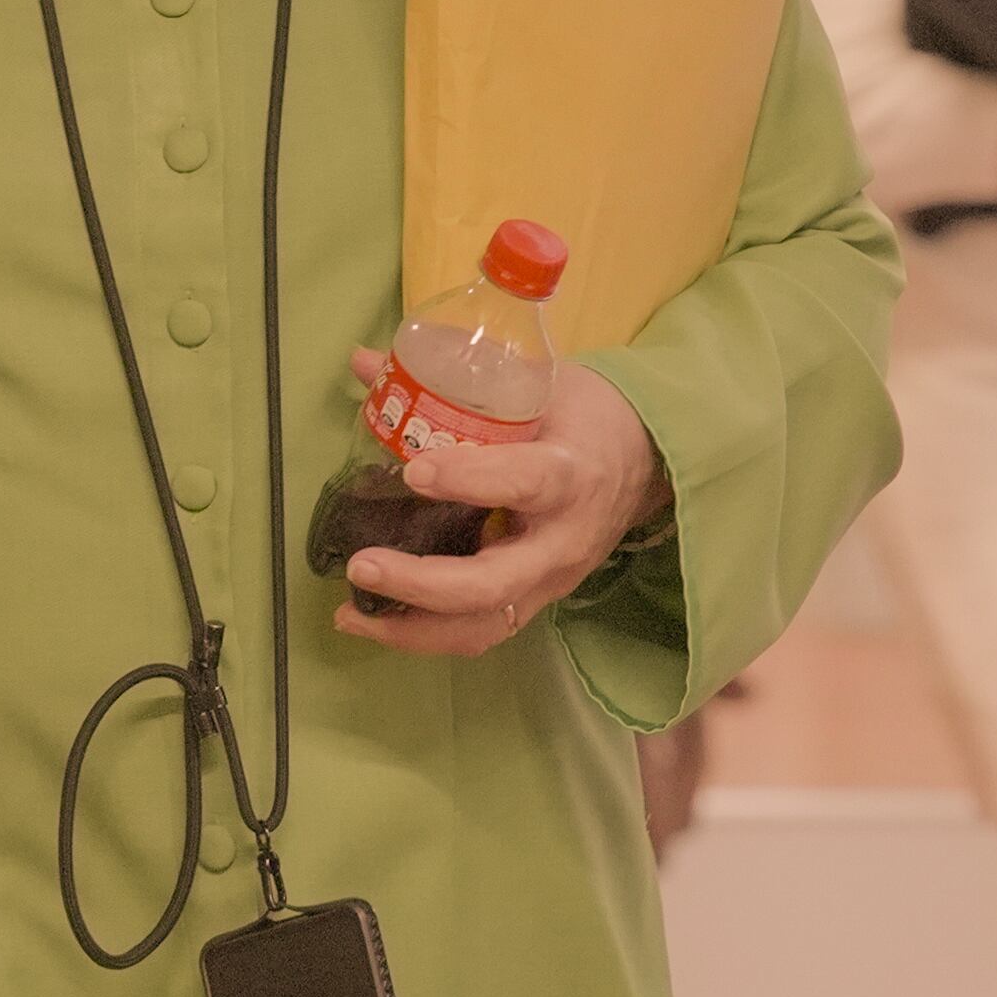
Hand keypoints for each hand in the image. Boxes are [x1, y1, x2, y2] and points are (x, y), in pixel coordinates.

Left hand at [335, 354, 666, 657]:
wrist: (646, 463)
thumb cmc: (585, 417)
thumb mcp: (534, 385)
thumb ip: (452, 380)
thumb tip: (364, 362)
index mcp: (570, 476)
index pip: (523, 483)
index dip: (468, 479)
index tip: (413, 471)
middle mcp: (561, 542)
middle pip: (491, 584)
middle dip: (420, 583)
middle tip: (362, 564)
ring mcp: (550, 582)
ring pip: (481, 626)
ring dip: (411, 629)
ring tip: (351, 614)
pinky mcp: (536, 602)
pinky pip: (480, 632)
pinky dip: (425, 635)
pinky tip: (379, 621)